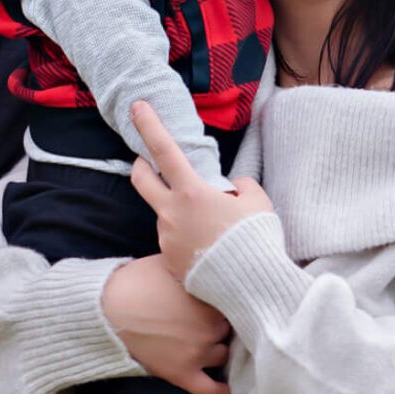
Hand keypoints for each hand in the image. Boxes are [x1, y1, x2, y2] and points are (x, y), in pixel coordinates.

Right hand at [99, 254, 230, 393]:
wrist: (106, 309)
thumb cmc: (135, 280)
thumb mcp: (169, 262)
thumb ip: (194, 266)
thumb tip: (211, 261)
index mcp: (210, 299)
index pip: (231, 302)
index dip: (221, 300)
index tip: (214, 299)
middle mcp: (210, 327)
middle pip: (228, 327)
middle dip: (218, 322)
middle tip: (204, 317)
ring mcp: (197, 353)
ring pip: (222, 353)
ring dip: (217, 347)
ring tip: (206, 341)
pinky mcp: (181, 374)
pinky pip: (209, 390)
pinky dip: (221, 391)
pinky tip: (227, 390)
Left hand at [127, 102, 273, 282]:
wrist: (250, 287)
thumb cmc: (256, 239)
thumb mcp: (257, 202)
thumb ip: (241, 186)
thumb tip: (230, 187)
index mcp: (191, 192)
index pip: (164, 149)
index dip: (149, 125)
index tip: (137, 106)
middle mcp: (171, 214)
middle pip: (141, 179)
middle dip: (141, 165)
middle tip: (148, 162)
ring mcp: (166, 239)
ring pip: (165, 215)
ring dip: (179, 213)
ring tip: (211, 229)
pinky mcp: (168, 262)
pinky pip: (173, 242)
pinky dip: (186, 239)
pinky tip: (208, 249)